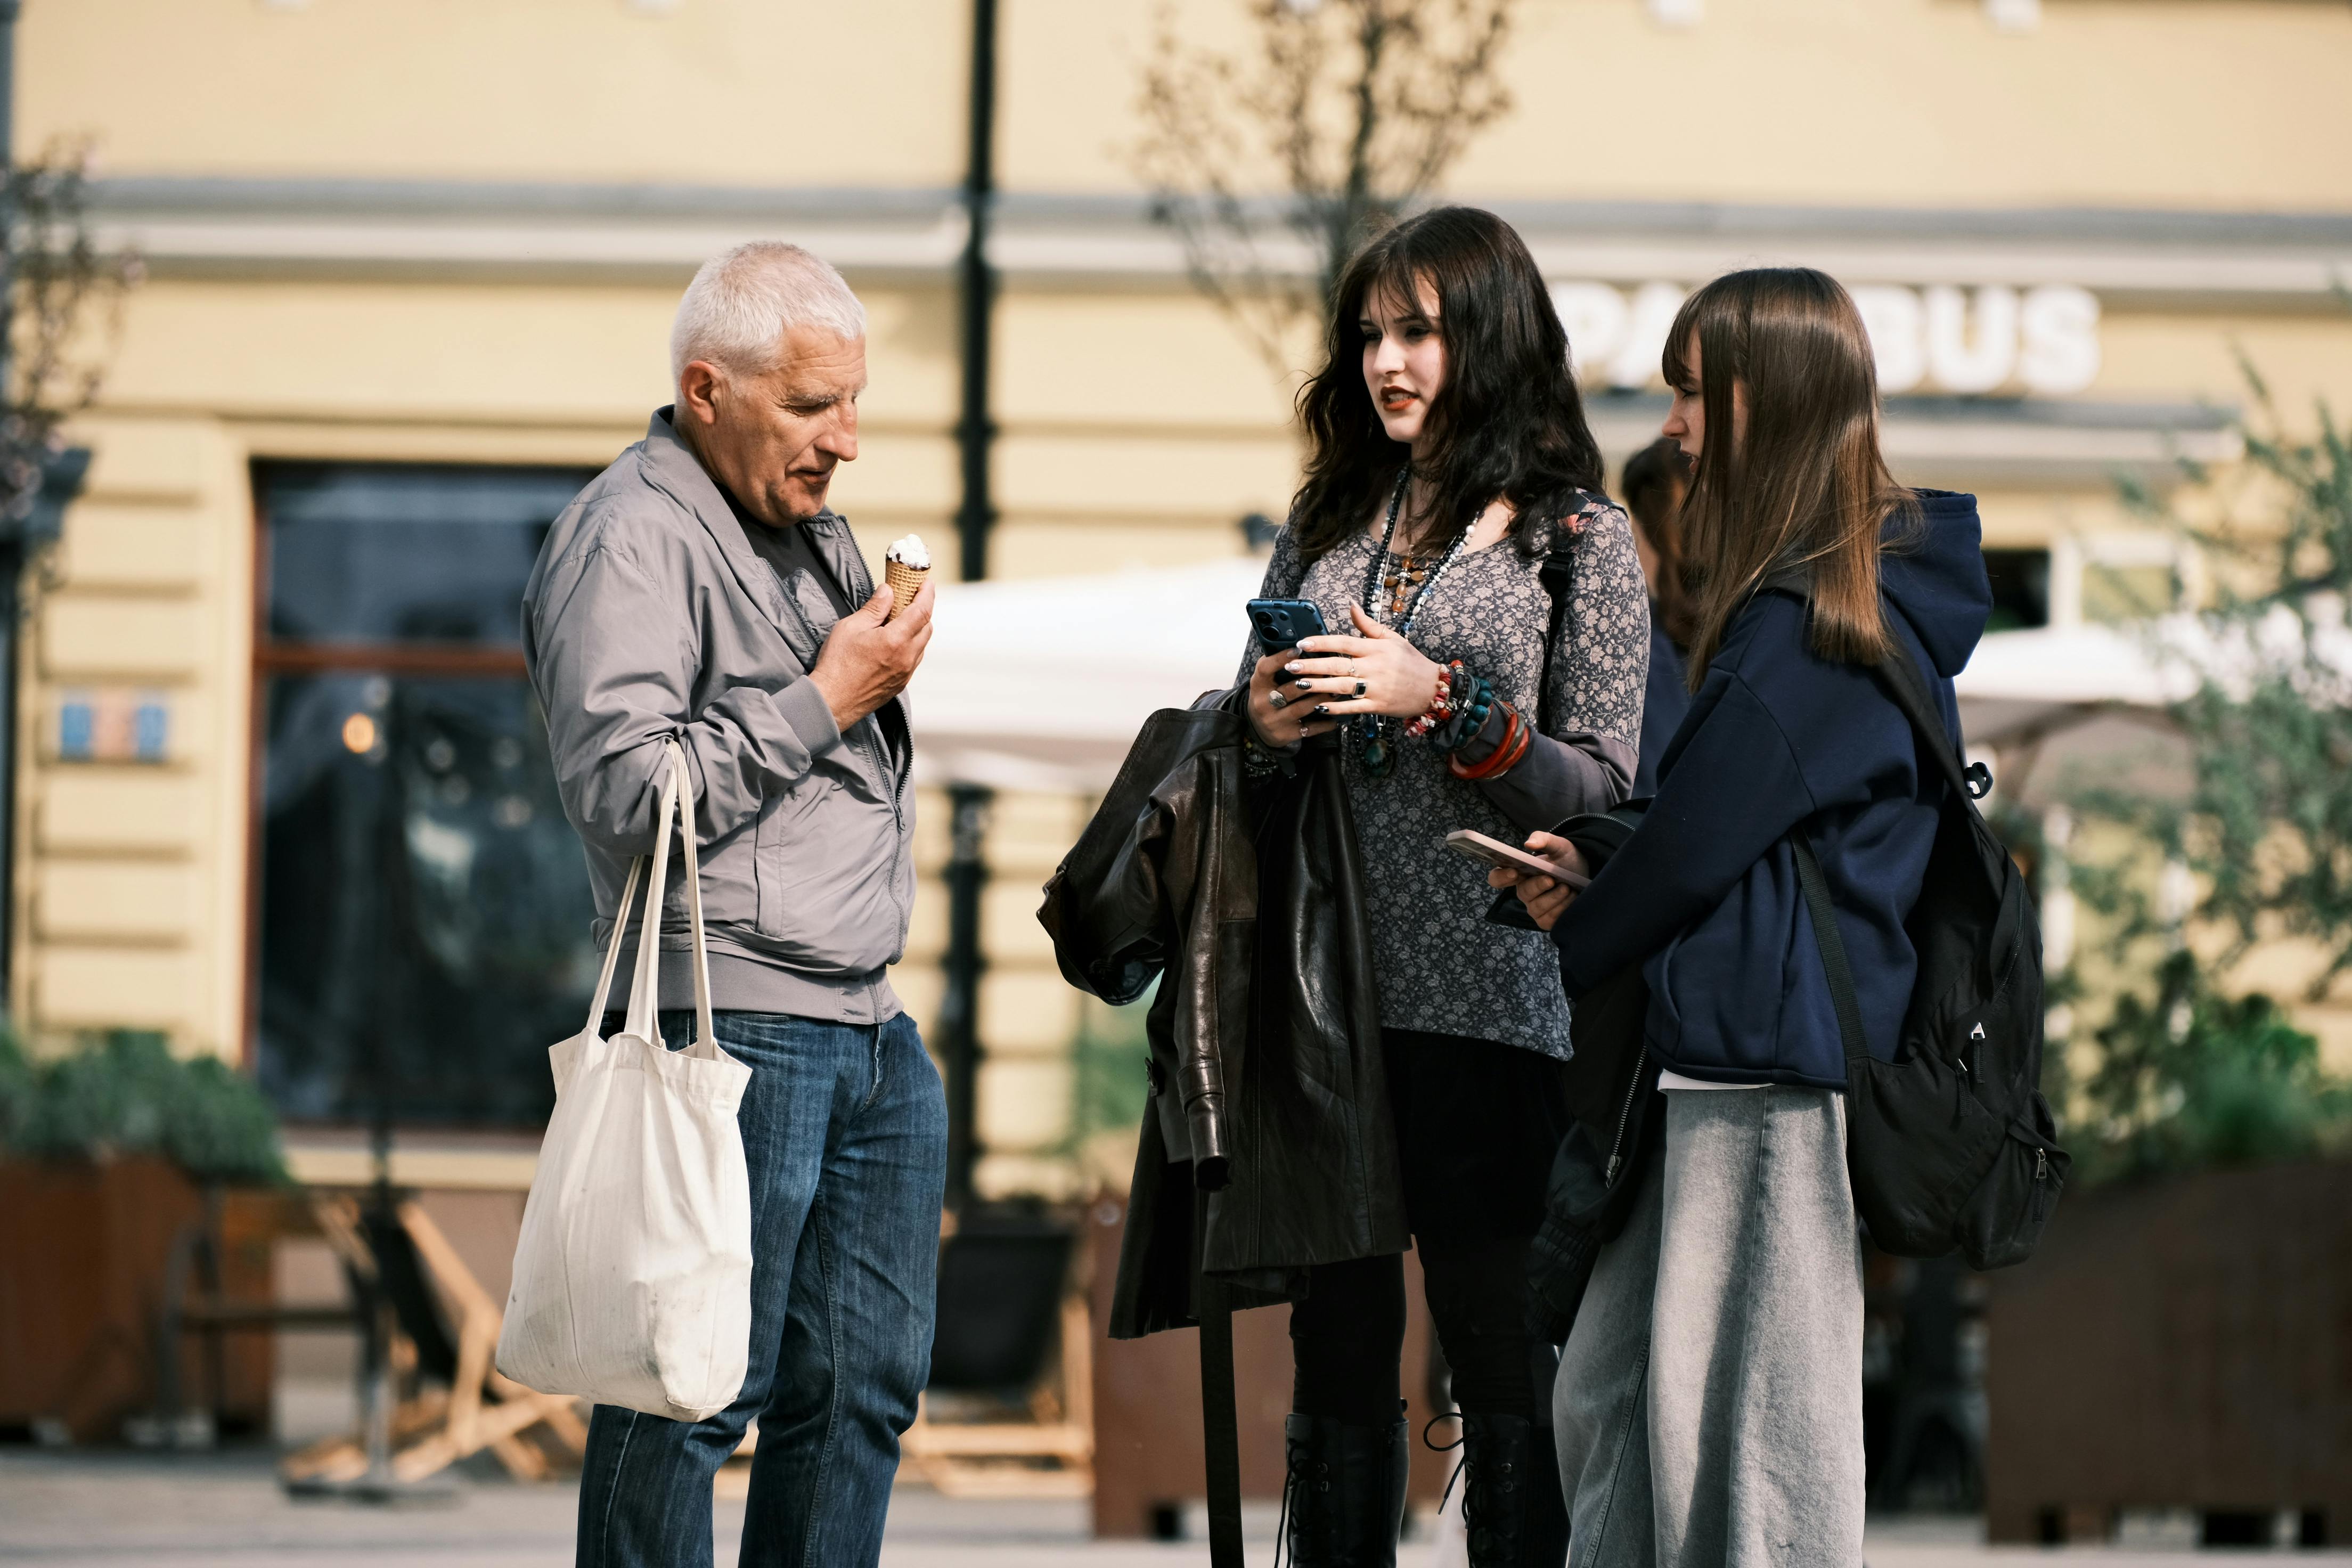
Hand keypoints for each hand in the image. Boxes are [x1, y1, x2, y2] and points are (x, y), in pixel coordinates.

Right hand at [810, 582, 933, 729]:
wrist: (832, 701)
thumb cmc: (837, 664)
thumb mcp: (851, 627)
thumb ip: (874, 608)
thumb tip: (888, 591)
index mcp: (896, 640)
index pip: (922, 612)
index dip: (927, 594)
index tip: (927, 583)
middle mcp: (907, 658)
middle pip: (927, 627)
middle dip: (923, 610)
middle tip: (911, 597)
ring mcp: (906, 673)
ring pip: (922, 644)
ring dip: (917, 628)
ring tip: (902, 618)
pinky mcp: (901, 684)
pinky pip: (914, 659)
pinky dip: (911, 644)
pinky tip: (896, 640)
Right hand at [1247, 647, 1335, 746]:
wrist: (1258, 729)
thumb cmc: (1268, 697)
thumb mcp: (1265, 681)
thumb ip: (1277, 665)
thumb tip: (1300, 645)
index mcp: (1258, 685)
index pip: (1265, 668)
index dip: (1281, 658)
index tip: (1298, 650)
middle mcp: (1264, 703)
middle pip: (1290, 689)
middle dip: (1312, 680)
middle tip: (1331, 670)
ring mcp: (1275, 720)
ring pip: (1302, 708)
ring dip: (1322, 698)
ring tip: (1337, 690)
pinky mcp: (1286, 734)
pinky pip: (1310, 728)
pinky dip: (1325, 722)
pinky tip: (1335, 716)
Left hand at [1281, 604, 1445, 723]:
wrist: (1433, 689)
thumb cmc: (1411, 662)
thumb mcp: (1392, 639)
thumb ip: (1368, 624)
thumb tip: (1350, 604)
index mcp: (1376, 648)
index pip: (1343, 642)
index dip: (1321, 643)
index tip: (1302, 644)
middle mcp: (1374, 667)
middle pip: (1337, 665)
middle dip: (1312, 665)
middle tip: (1290, 665)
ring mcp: (1376, 688)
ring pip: (1341, 686)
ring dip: (1318, 686)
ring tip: (1298, 684)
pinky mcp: (1378, 706)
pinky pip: (1353, 707)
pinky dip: (1336, 708)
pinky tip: (1319, 706)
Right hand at [1484, 832, 1587, 931]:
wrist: (1586, 874)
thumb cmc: (1566, 859)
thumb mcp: (1558, 845)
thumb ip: (1543, 839)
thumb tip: (1528, 844)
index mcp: (1519, 873)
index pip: (1497, 878)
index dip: (1501, 877)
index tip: (1514, 872)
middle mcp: (1524, 891)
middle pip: (1522, 893)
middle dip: (1537, 886)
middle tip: (1551, 879)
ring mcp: (1534, 908)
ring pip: (1537, 907)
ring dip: (1554, 897)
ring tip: (1568, 887)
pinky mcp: (1546, 920)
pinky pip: (1549, 918)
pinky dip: (1562, 908)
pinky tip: (1572, 897)